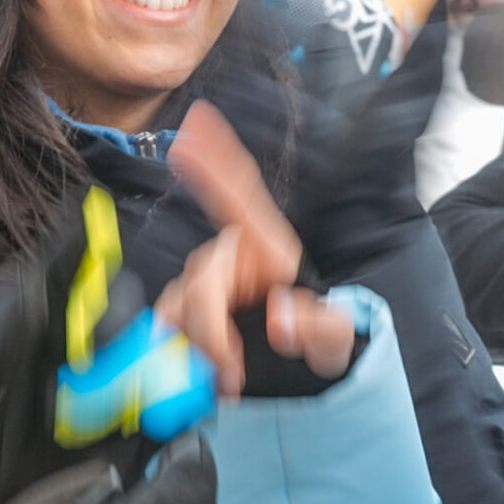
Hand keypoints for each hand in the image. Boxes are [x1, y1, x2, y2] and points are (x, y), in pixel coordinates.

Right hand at [158, 101, 355, 397]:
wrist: (298, 373)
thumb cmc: (317, 339)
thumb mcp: (335, 336)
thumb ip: (318, 327)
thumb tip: (284, 320)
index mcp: (268, 246)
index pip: (240, 193)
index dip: (217, 157)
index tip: (196, 123)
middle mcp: (231, 258)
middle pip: (202, 274)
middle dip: (209, 325)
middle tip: (229, 370)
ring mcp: (206, 285)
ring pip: (179, 303)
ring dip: (197, 343)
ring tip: (228, 379)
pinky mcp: (187, 313)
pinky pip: (167, 324)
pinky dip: (179, 350)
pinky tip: (203, 373)